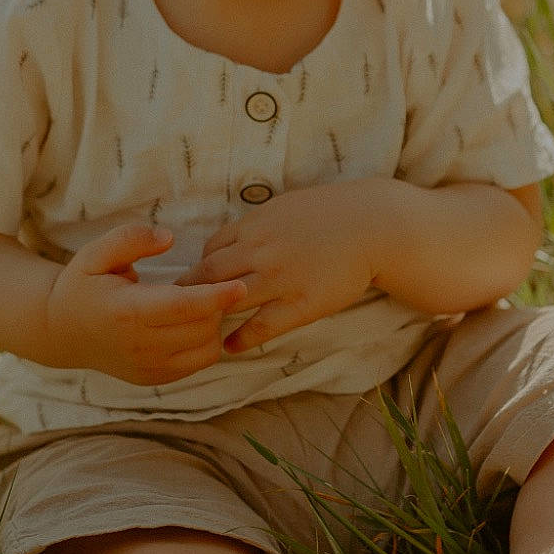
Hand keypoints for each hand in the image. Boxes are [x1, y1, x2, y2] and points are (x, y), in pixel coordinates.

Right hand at [41, 222, 249, 384]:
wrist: (61, 331)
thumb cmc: (83, 286)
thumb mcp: (96, 253)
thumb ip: (131, 238)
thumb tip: (168, 238)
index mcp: (126, 311)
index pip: (183, 307)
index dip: (216, 297)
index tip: (241, 286)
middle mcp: (139, 345)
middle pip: (201, 327)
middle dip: (216, 305)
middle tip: (209, 284)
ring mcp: (147, 367)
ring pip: (205, 349)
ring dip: (213, 325)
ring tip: (198, 304)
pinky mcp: (154, 379)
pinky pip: (197, 364)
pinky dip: (205, 343)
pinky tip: (192, 324)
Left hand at [174, 182, 392, 354]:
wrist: (373, 226)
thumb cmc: (331, 215)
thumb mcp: (285, 207)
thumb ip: (257, 225)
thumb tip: (234, 239)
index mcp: (255, 224)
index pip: (210, 250)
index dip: (200, 270)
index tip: (197, 286)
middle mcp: (260, 249)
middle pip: (208, 275)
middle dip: (191, 294)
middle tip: (180, 314)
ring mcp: (279, 277)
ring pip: (228, 300)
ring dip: (211, 317)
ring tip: (202, 333)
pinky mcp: (300, 303)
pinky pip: (260, 325)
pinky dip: (241, 339)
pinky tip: (231, 346)